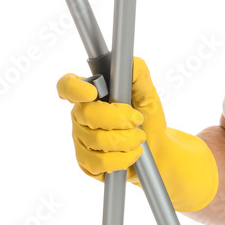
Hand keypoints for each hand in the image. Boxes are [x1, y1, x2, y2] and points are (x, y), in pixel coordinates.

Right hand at [57, 57, 217, 211]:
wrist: (157, 149)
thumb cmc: (148, 118)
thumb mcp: (149, 95)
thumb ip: (138, 77)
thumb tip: (130, 61)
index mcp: (92, 93)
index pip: (68, 86)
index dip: (74, 88)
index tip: (92, 93)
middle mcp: (81, 115)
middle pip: (86, 114)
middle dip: (117, 118)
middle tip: (137, 120)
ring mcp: (81, 140)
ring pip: (94, 140)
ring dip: (125, 140)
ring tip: (139, 138)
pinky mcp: (86, 163)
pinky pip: (98, 163)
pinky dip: (121, 159)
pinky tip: (132, 154)